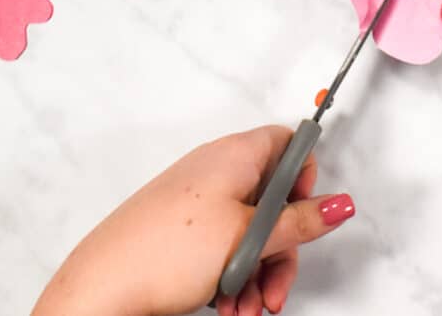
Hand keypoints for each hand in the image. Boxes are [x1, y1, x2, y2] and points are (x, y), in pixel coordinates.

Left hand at [32, 125, 354, 315]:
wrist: (103, 290)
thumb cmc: (164, 252)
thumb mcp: (250, 238)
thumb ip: (301, 221)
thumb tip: (338, 204)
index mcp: (234, 155)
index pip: (287, 143)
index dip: (304, 177)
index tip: (304, 214)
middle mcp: (216, 172)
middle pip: (273, 200)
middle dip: (282, 248)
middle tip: (276, 283)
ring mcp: (198, 203)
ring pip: (251, 231)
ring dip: (258, 272)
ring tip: (248, 306)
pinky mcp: (184, 232)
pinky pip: (225, 247)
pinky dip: (234, 276)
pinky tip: (228, 303)